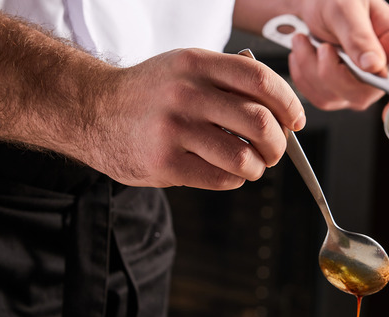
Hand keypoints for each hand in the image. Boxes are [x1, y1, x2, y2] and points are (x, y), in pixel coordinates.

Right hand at [0, 0, 304, 190]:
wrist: (92, 112)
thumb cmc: (148, 94)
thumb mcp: (184, 68)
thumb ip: (228, 79)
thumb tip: (280, 107)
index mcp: (197, 65)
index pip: (262, 82)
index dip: (289, 106)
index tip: (295, 122)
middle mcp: (186, 94)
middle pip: (260, 124)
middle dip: (278, 145)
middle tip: (274, 151)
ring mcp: (173, 130)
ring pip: (243, 157)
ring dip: (256, 167)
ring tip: (249, 165)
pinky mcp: (163, 163)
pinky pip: (220, 178)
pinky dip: (233, 180)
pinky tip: (224, 172)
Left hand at [288, 0, 388, 110]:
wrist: (307, 2)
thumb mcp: (347, 7)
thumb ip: (360, 36)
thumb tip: (375, 66)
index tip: (388, 112)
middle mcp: (380, 67)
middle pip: (364, 95)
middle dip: (333, 74)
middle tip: (322, 46)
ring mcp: (357, 82)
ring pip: (336, 98)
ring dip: (311, 70)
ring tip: (305, 41)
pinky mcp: (335, 90)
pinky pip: (318, 97)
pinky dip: (303, 75)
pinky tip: (304, 52)